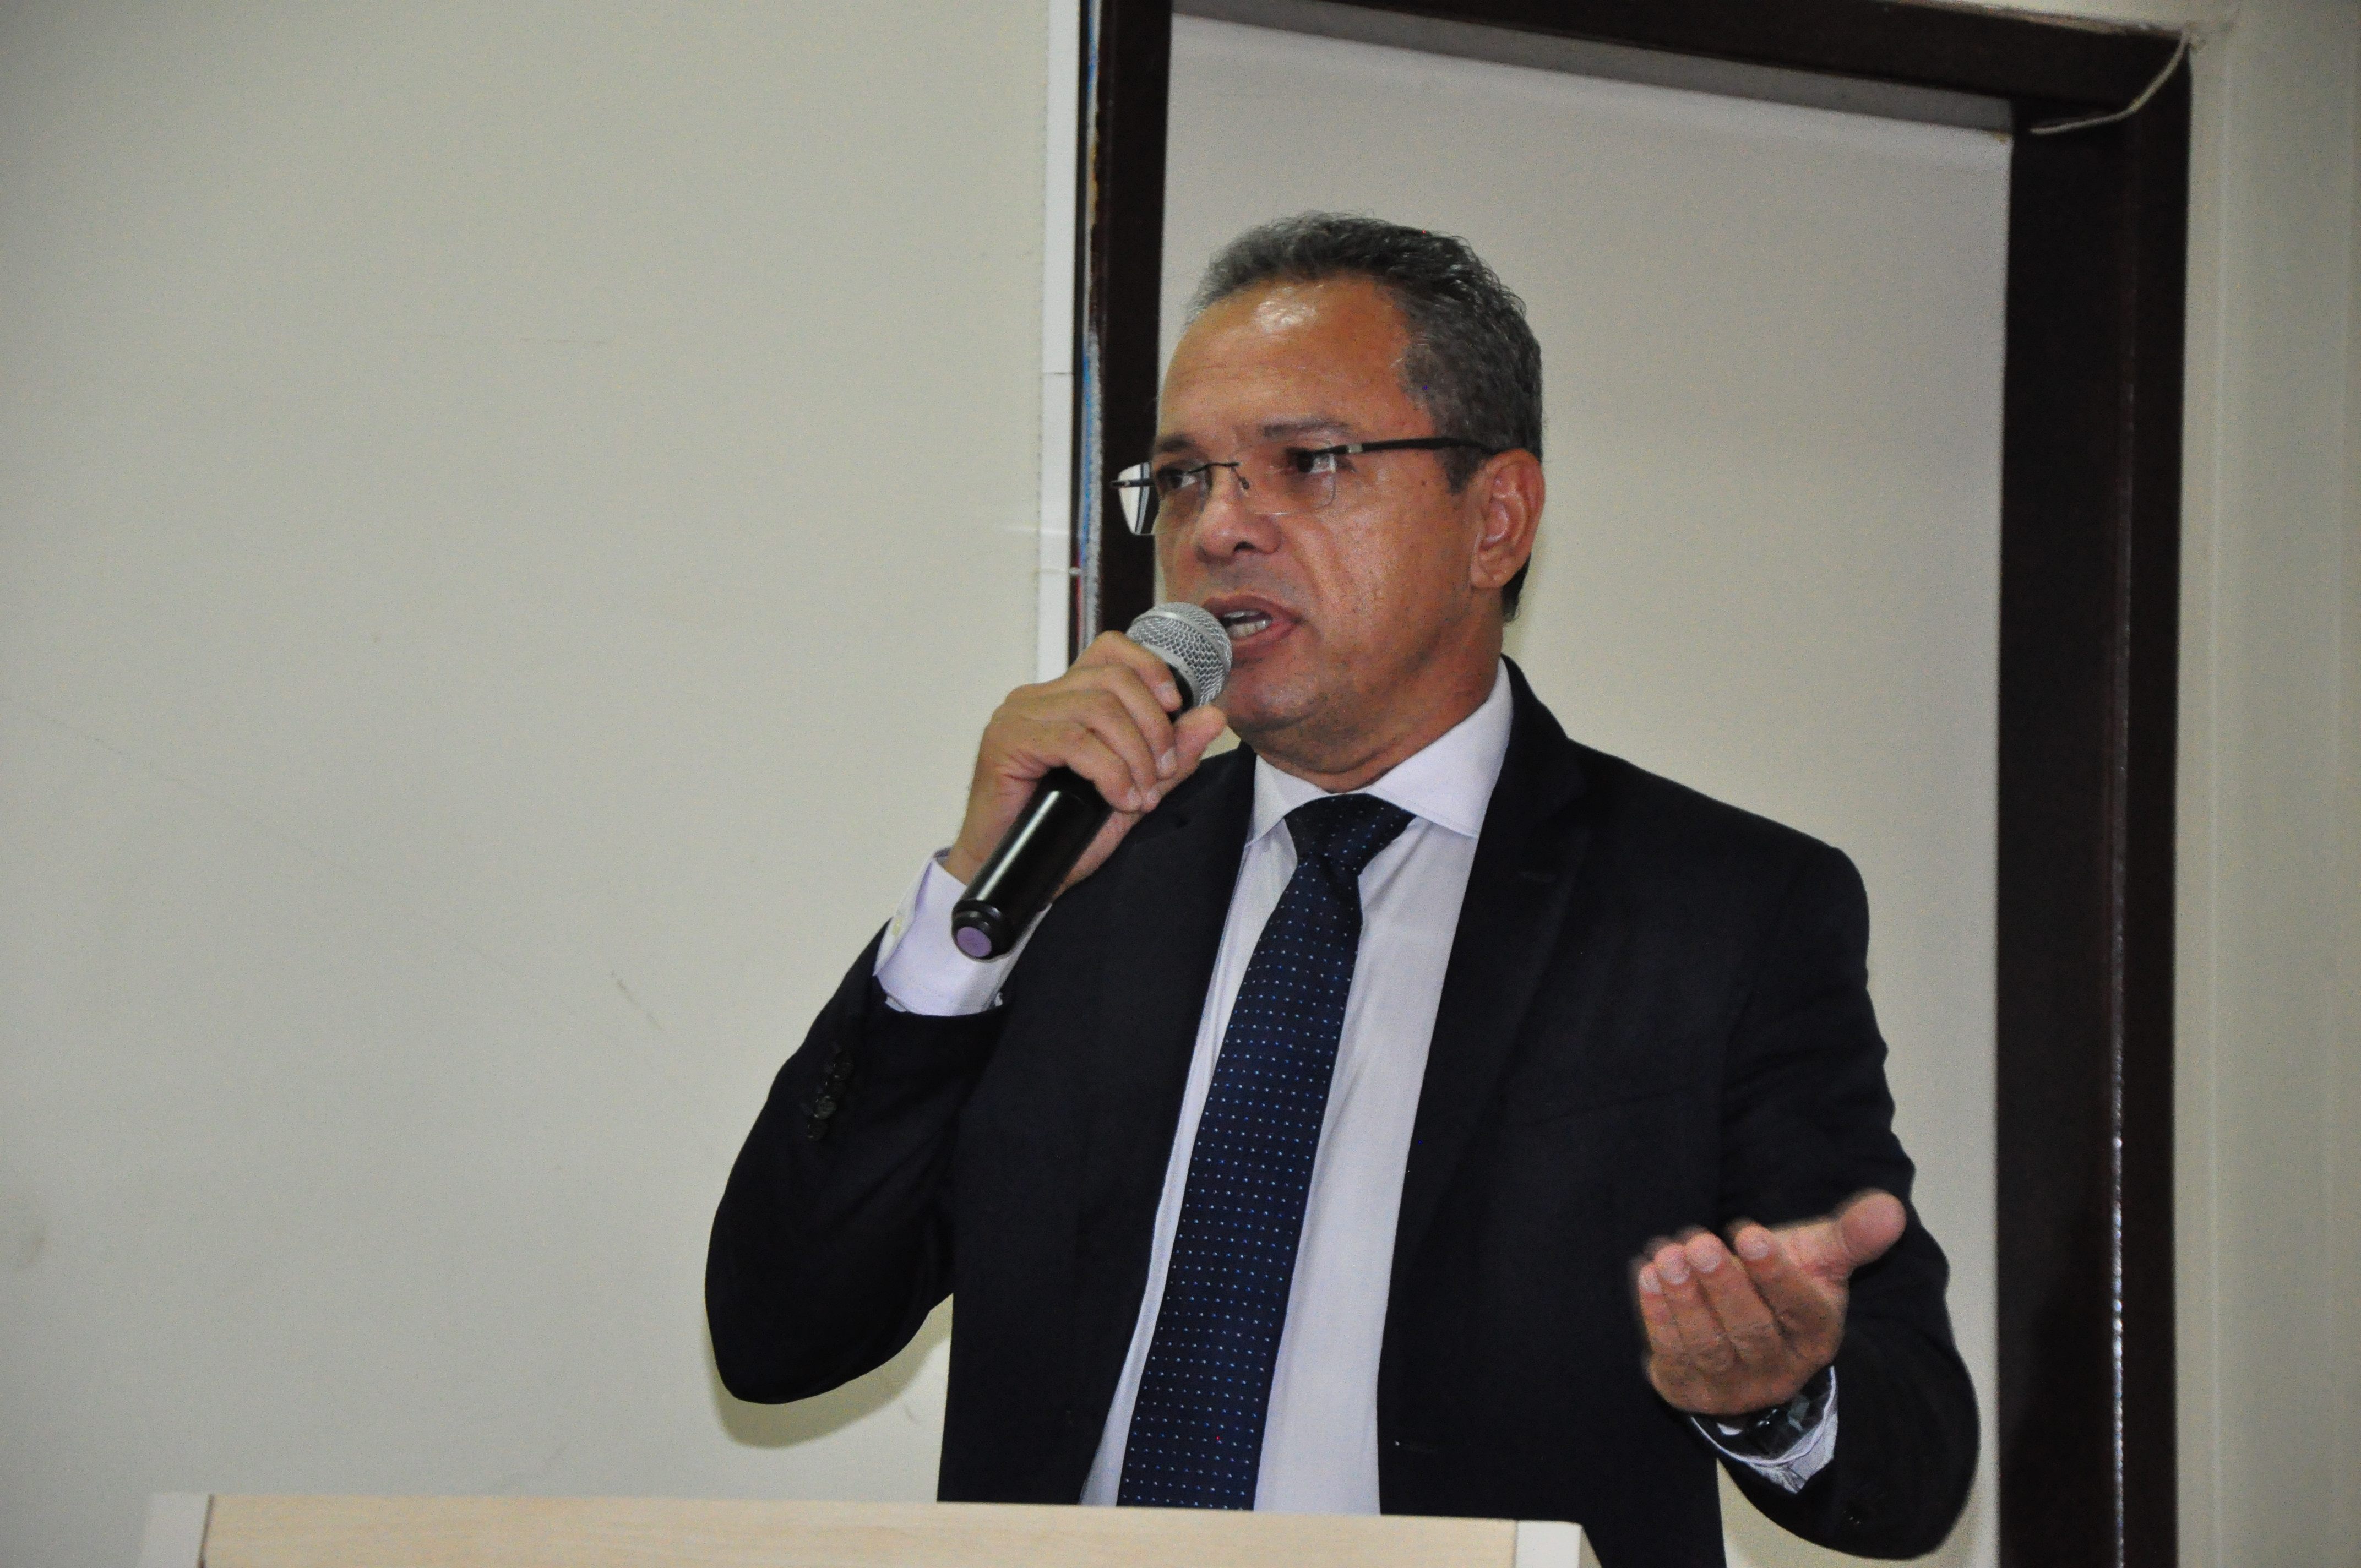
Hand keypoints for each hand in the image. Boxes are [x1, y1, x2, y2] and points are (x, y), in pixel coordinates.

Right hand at [943, 631, 1229, 891]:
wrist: (1017, 877)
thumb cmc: (1063, 835)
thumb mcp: (1133, 790)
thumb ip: (1171, 755)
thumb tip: (1213, 716)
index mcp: (1065, 697)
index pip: (1110, 652)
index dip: (1150, 669)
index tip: (1175, 708)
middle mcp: (1039, 697)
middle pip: (1113, 679)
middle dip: (1153, 727)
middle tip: (1164, 773)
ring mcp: (1019, 716)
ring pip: (1098, 709)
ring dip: (1135, 755)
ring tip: (1141, 795)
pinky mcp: (1006, 742)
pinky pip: (1073, 741)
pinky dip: (1109, 771)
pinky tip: (1120, 799)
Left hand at [1633, 1189, 1905, 1417]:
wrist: (1740, 1334)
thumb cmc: (1780, 1286)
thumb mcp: (1818, 1259)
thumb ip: (1851, 1235)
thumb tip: (1893, 1208)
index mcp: (1816, 1335)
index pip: (1799, 1308)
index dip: (1774, 1273)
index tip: (1747, 1231)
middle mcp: (1779, 1369)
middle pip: (1752, 1330)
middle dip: (1723, 1285)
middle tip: (1698, 1242)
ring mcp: (1733, 1386)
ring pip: (1711, 1347)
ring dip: (1686, 1301)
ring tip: (1667, 1255)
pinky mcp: (1689, 1390)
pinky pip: (1673, 1357)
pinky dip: (1658, 1317)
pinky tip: (1647, 1276)